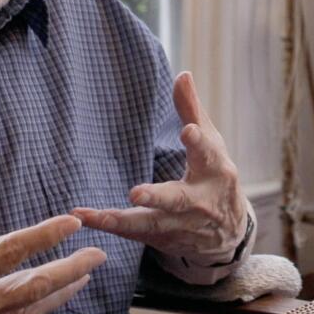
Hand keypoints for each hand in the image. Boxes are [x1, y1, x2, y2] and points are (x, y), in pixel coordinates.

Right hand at [0, 162, 105, 313]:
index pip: (9, 251)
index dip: (45, 235)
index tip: (73, 222)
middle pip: (33, 286)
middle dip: (70, 269)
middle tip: (100, 254)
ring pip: (28, 310)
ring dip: (59, 292)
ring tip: (85, 277)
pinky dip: (34, 309)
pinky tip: (46, 299)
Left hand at [72, 72, 245, 263]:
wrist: (228, 234)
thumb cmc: (214, 175)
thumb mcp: (211, 142)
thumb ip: (192, 110)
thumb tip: (182, 74)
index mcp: (214, 170)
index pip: (207, 153)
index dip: (198, 142)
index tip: (187, 131)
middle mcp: (199, 201)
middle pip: (177, 200)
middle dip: (157, 197)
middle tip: (135, 192)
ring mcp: (182, 225)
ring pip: (151, 224)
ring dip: (121, 220)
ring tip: (91, 215)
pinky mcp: (164, 239)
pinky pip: (135, 235)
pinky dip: (111, 227)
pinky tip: (85, 218)